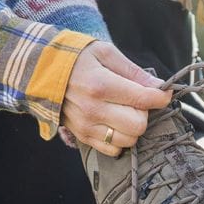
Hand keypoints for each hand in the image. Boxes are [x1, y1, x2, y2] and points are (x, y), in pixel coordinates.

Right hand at [63, 41, 171, 155]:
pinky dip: (119, 139)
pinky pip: (113, 150)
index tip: (163, 93)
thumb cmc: (76, 57)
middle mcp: (93, 109)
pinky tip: (113, 123)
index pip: (143, 99)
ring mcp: (86, 126)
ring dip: (132, 127)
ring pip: (128, 140)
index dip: (161, 97)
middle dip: (144, 113)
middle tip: (136, 101)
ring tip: (123, 111)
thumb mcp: (105, 53)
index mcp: (101, 85)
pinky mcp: (82, 137)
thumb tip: (159, 86)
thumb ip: (133, 71)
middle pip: (138, 125)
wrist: (40, 71)